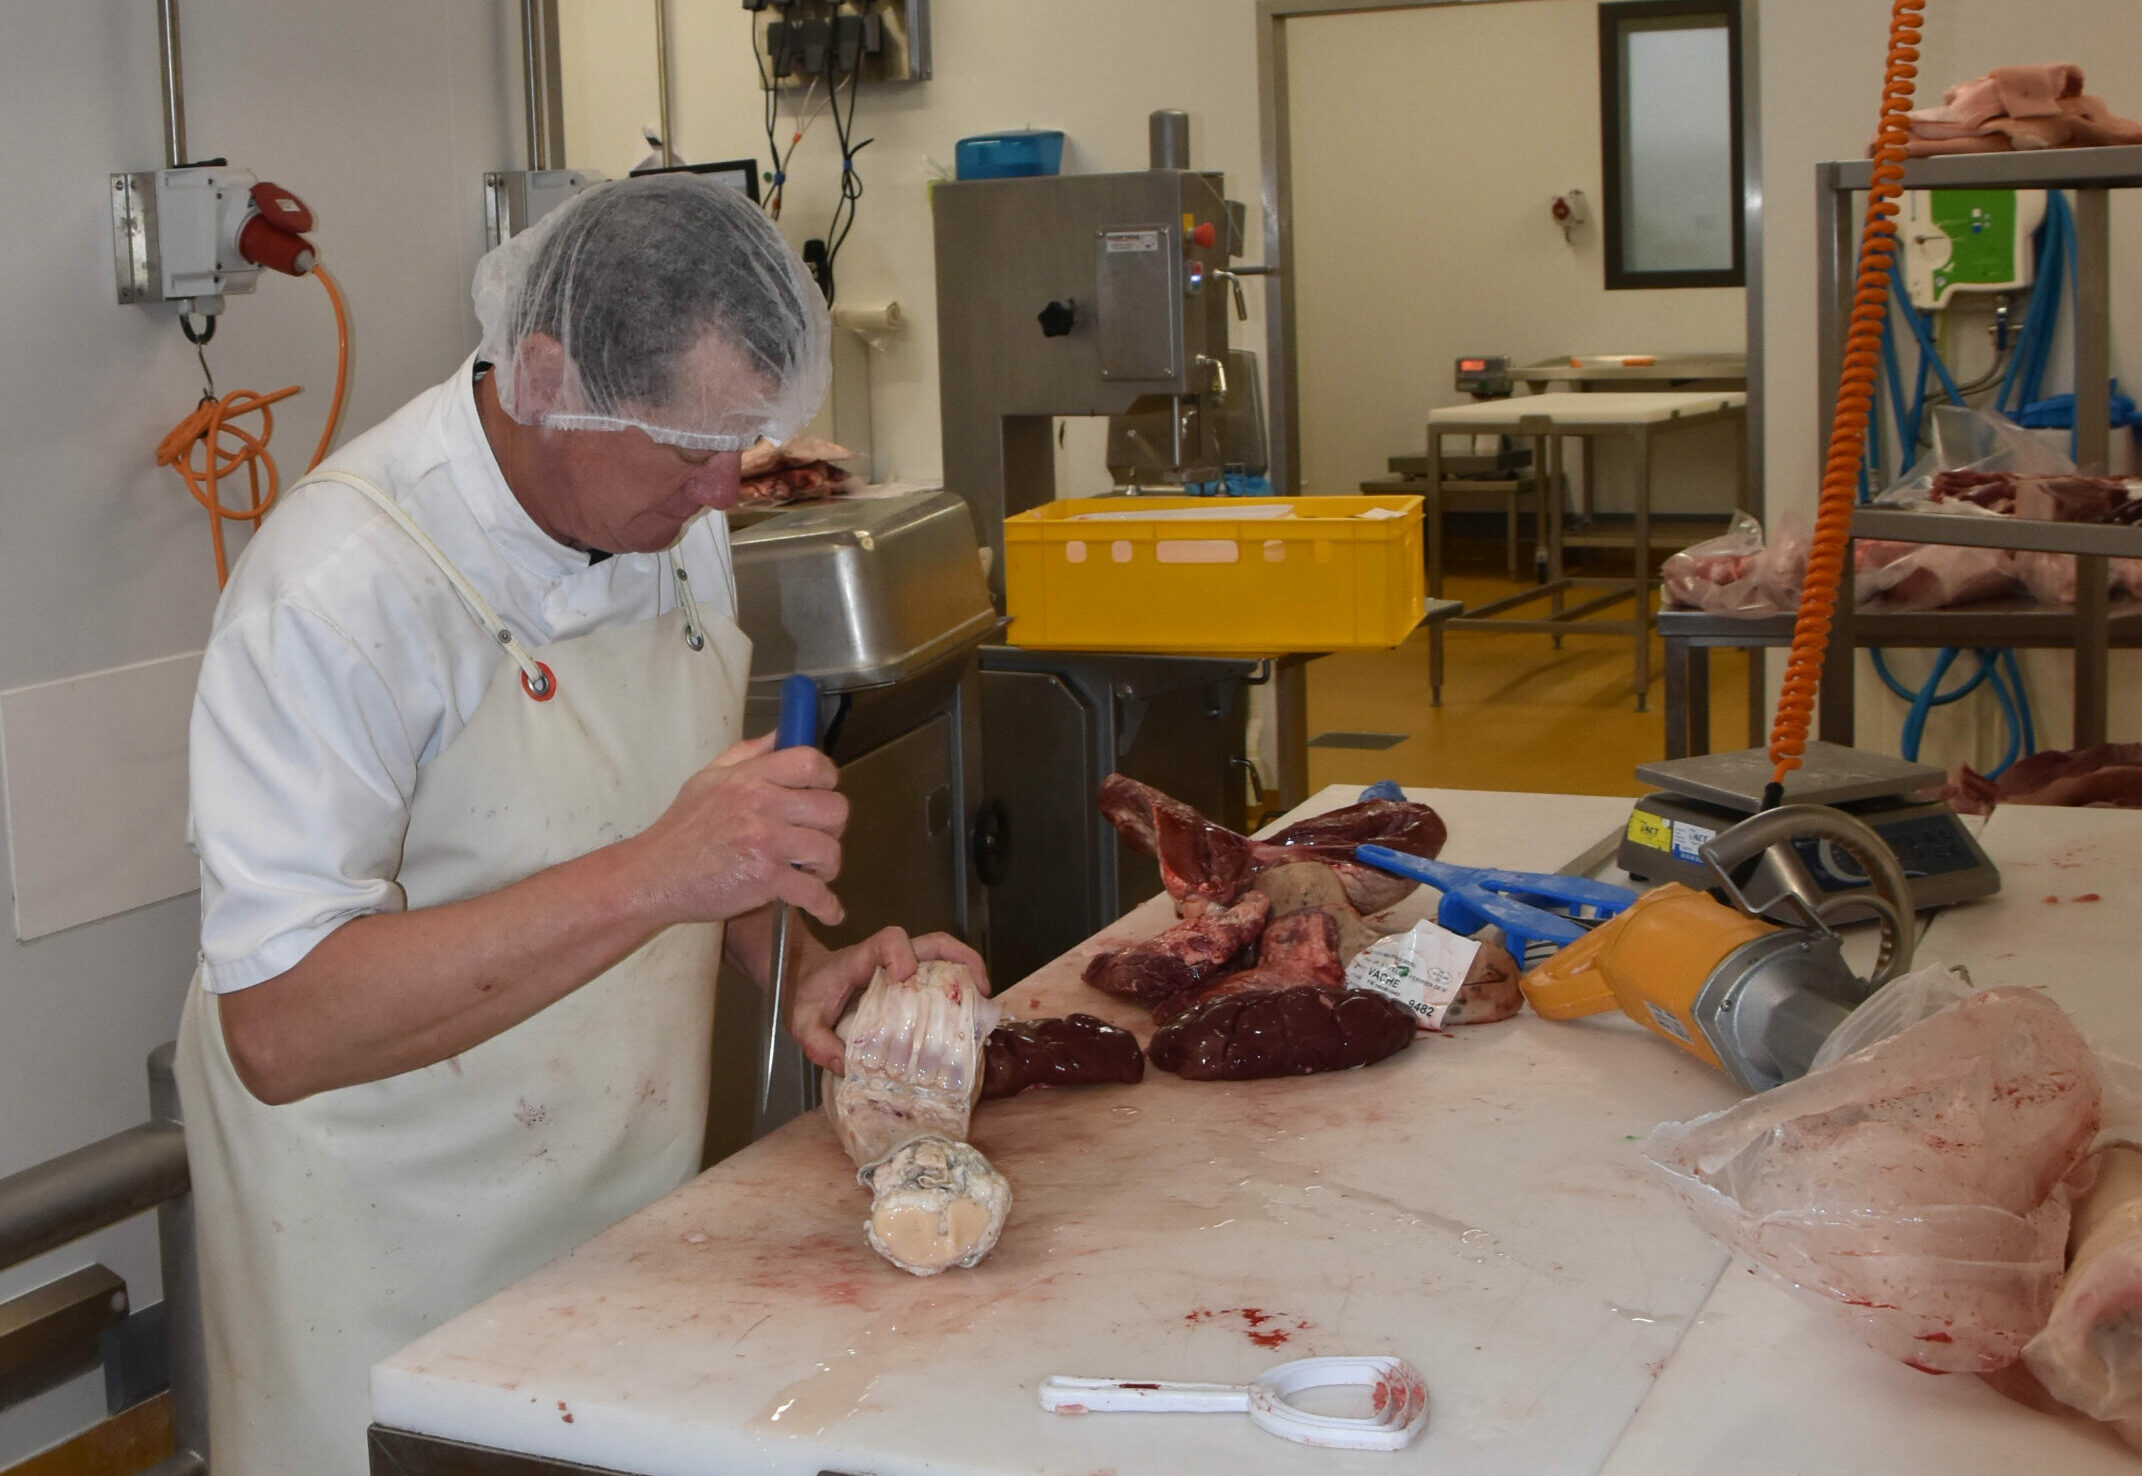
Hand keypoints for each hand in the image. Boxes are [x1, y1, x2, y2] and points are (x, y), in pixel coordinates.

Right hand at [629, 732, 848, 927]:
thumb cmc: (681, 829)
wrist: (654, 875)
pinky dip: (827, 905)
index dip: (828, 777)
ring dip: (828, 866)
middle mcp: (762, 805)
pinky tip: (829, 910)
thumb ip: (747, 754)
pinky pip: (814, 892)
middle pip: (833, 807)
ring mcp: (765, 842)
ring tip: (813, 871)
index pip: (811, 762)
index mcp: (749, 778)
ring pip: (829, 849)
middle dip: (834, 827)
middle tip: (820, 837)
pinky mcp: (765, 879)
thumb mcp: (708, 778)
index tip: (826, 791)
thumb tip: (781, 733)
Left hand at [790, 926, 991, 1073]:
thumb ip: (817, 1043)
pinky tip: (966, 1016)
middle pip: (933, 942)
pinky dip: (959, 989)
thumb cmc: (805, 996)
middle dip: (963, 959)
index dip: (901, 952)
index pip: (888, 940)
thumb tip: (845, 1065)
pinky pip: (939, 975)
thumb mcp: (801, 1023)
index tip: (904, 977)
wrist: (803, 981)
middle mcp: (887, 959)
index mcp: (860, 960)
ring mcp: (901, 967)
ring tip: (983, 1004)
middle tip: (982, 990)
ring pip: (943, 955)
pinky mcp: (908, 981)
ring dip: (969, 972)